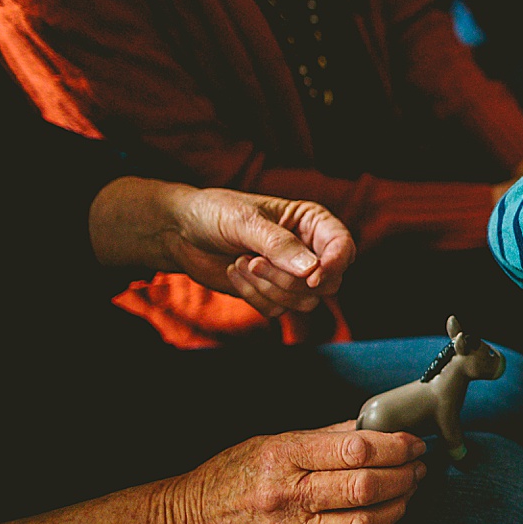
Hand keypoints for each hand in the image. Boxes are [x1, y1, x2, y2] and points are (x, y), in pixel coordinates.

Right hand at [164, 422, 427, 523]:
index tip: (412, 440)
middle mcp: (287, 492)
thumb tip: (371, 426)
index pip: (352, 449)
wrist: (186, 523)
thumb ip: (325, 435)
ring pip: (362, 519)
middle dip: (403, 472)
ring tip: (412, 485)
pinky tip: (392, 510)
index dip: (393, 445)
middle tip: (420, 462)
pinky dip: (379, 523)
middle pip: (363, 484)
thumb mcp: (272, 441)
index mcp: (282, 454)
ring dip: (399, 501)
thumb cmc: (231, 475)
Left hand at [169, 188, 353, 317]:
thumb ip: (279, 245)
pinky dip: (254, 296)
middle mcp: (308, 250)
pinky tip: (235, 273)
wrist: (180, 232)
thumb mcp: (246, 222)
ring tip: (241, 263)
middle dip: (289, 280)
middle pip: (328, 282)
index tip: (314, 277)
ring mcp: (291, 274)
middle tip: (255, 262)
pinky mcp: (272, 293)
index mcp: (311, 223)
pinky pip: (278, 310)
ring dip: (268, 288)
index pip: (342, 246)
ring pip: (305, 301)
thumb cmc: (215, 213)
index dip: (335, 263)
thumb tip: (312, 270)